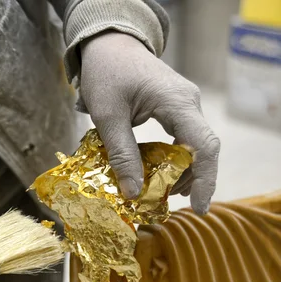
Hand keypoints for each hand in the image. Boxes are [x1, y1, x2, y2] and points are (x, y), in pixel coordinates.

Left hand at [79, 32, 219, 213]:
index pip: (203, 146)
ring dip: (179, 172)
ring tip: (157, 193)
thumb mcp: (107, 116)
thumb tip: (133, 192)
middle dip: (189, 180)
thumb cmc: (106, 73)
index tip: (197, 207)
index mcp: (177, 102)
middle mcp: (189, 103)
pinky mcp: (176, 108)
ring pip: (193, 146)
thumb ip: (121, 153)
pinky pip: (182, 138)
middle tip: (164, 203)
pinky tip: (157, 174)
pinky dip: (172, 159)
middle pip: (202, 150)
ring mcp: (185, 105)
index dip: (204, 179)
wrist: (109, 45)